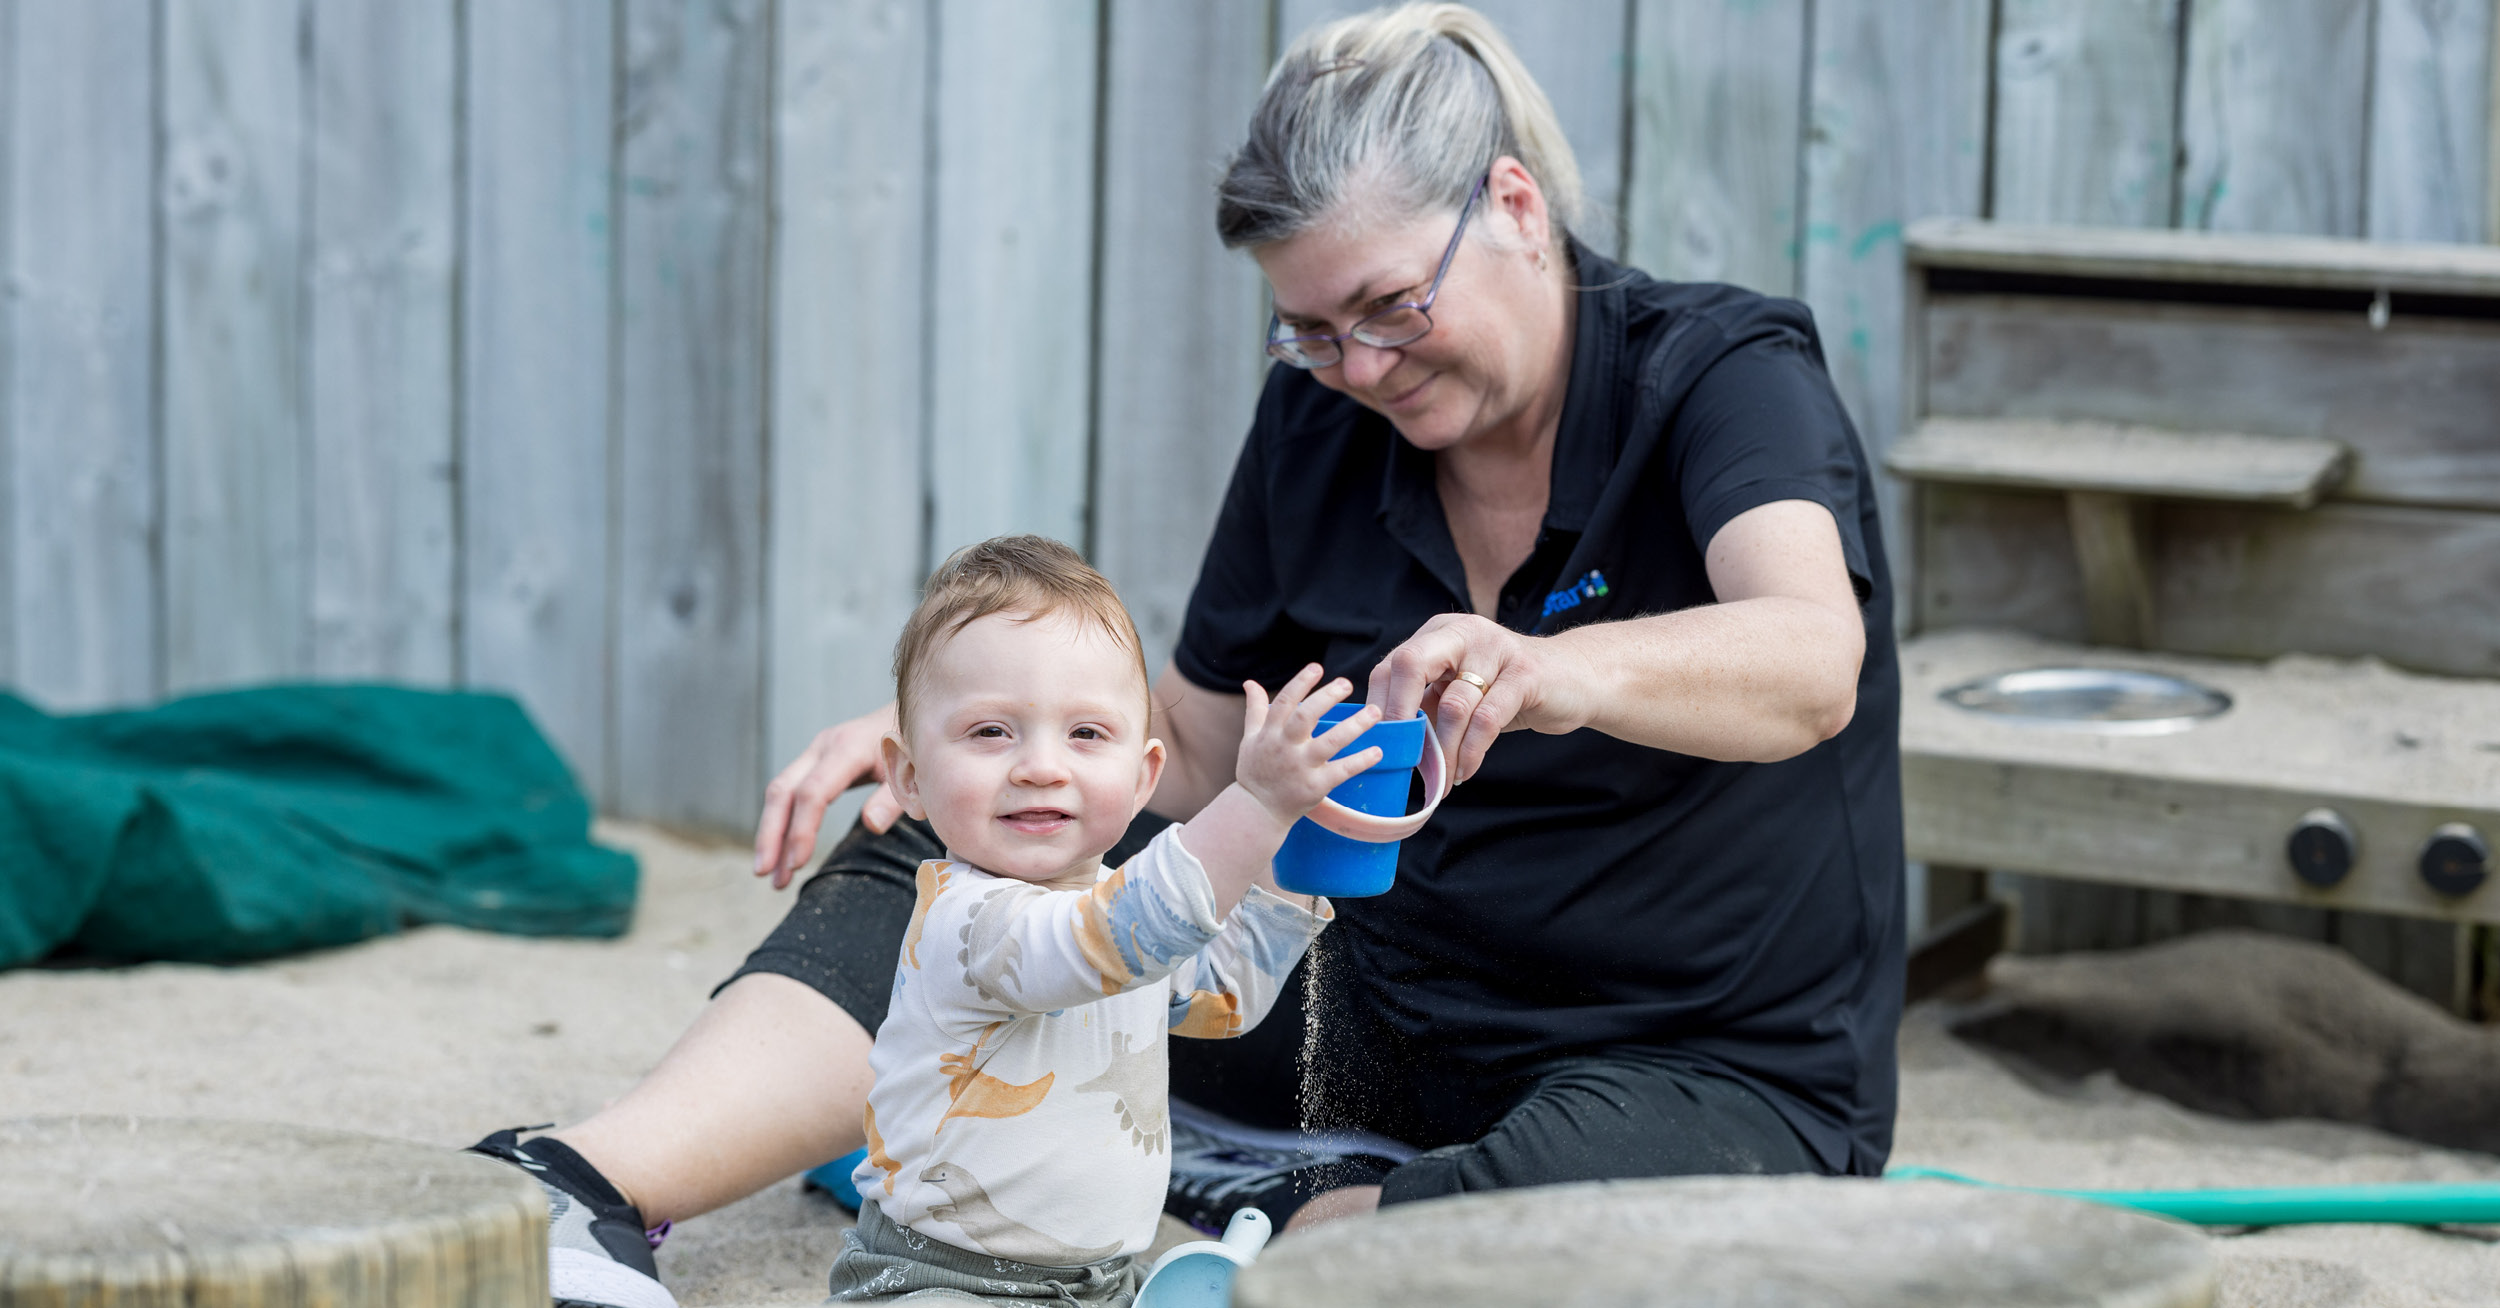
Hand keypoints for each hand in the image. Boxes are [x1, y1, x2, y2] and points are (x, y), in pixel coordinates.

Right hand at [753, 702, 901, 887]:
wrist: (913, 714)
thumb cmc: (917, 747)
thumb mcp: (916, 772)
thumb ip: (895, 797)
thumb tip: (871, 825)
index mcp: (849, 748)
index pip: (813, 792)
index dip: (802, 829)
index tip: (797, 864)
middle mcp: (824, 747)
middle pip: (783, 791)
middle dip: (771, 834)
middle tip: (764, 874)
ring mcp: (816, 752)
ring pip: (780, 793)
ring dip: (772, 834)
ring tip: (771, 877)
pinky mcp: (815, 762)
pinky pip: (790, 793)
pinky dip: (783, 824)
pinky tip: (783, 853)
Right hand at [1232, 664, 1382, 824]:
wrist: (1257, 811)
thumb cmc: (1255, 771)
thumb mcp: (1249, 739)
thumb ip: (1255, 709)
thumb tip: (1250, 682)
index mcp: (1270, 733)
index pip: (1284, 702)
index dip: (1300, 684)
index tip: (1317, 667)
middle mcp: (1285, 748)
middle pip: (1305, 717)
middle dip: (1327, 698)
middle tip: (1347, 683)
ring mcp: (1301, 768)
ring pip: (1330, 742)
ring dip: (1354, 726)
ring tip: (1375, 711)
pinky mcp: (1315, 787)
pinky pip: (1341, 771)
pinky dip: (1360, 761)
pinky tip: (1378, 751)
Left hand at [1366, 614, 1591, 783]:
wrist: (1574, 679)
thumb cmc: (1506, 691)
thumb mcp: (1460, 692)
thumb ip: (1427, 706)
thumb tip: (1388, 744)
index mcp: (1439, 634)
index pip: (1393, 663)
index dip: (1379, 705)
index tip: (1379, 743)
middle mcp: (1463, 633)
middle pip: (1411, 664)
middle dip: (1399, 715)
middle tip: (1400, 757)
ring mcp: (1496, 649)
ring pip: (1453, 704)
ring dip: (1444, 750)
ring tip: (1443, 777)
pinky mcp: (1525, 673)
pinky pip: (1487, 719)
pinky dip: (1472, 751)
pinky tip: (1466, 770)